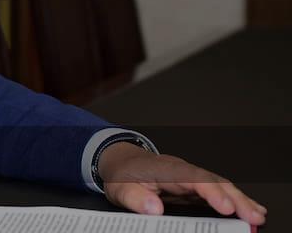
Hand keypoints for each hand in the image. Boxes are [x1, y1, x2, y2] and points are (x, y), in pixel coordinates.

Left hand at [98, 142, 266, 225]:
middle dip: (234, 198)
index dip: (210, 191)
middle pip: (212, 181)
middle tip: (252, 216)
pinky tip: (248, 210)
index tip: (225, 206)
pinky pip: (216, 191)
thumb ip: (134, 198)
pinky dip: (234, 200)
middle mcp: (182, 171)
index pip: (192, 178)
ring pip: (219, 185)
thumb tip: (153, 209)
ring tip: (256, 216)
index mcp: (165, 169)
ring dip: (239, 200)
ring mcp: (189, 177)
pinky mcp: (193, 186)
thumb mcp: (119, 188)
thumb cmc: (122, 174)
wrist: (121, 161)